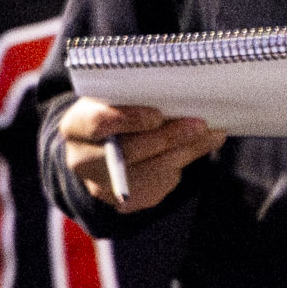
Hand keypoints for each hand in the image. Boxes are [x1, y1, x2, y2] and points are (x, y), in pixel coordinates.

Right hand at [60, 98, 220, 212]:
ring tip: (212, 133)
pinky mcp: (129, 201)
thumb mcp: (113, 97)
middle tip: (199, 124)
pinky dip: (185, 160)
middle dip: (167, 137)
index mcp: (75, 127)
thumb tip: (180, 86)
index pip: (96, 124)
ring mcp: (105, 186)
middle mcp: (83, 161)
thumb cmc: (113, 111)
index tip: (156, 114)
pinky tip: (201, 145)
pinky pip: (162, 182)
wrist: (102, 149)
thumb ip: (135, 94)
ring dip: (187, 150)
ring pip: (152, 169)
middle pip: (129, 152)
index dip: (127, 120)